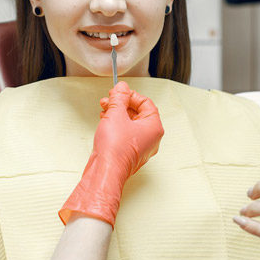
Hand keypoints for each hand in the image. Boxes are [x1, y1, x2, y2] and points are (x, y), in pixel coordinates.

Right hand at [59, 81, 163, 225]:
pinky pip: (125, 134)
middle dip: (122, 104)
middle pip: (138, 113)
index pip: (146, 103)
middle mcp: (151, 138)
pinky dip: (116, 125)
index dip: (131, 95)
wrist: (105, 171)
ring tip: (105, 109)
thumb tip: (122, 88)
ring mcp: (140, 147)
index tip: (119, 92)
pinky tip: (105, 121)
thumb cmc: (115, 149)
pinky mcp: (129, 153)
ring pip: (130, 123)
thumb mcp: (116, 114)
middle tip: (110, 99)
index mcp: (154, 127)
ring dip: (117, 113)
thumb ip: (119, 97)